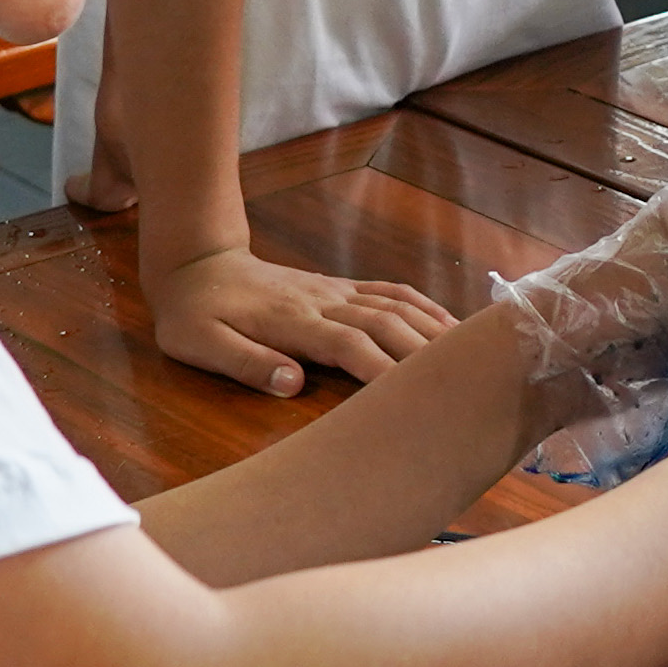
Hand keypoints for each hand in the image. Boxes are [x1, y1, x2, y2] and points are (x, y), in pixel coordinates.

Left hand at [149, 245, 455, 395]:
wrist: (196, 264)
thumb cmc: (194, 314)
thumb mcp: (198, 343)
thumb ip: (245, 362)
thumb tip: (292, 383)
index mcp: (292, 321)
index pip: (349, 346)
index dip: (384, 371)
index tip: (416, 401)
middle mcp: (324, 301)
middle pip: (387, 324)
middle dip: (427, 355)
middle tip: (466, 387)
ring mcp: (335, 290)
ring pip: (396, 306)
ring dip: (434, 330)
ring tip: (473, 359)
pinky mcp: (339, 286)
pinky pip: (390, 291)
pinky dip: (425, 306)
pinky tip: (449, 326)